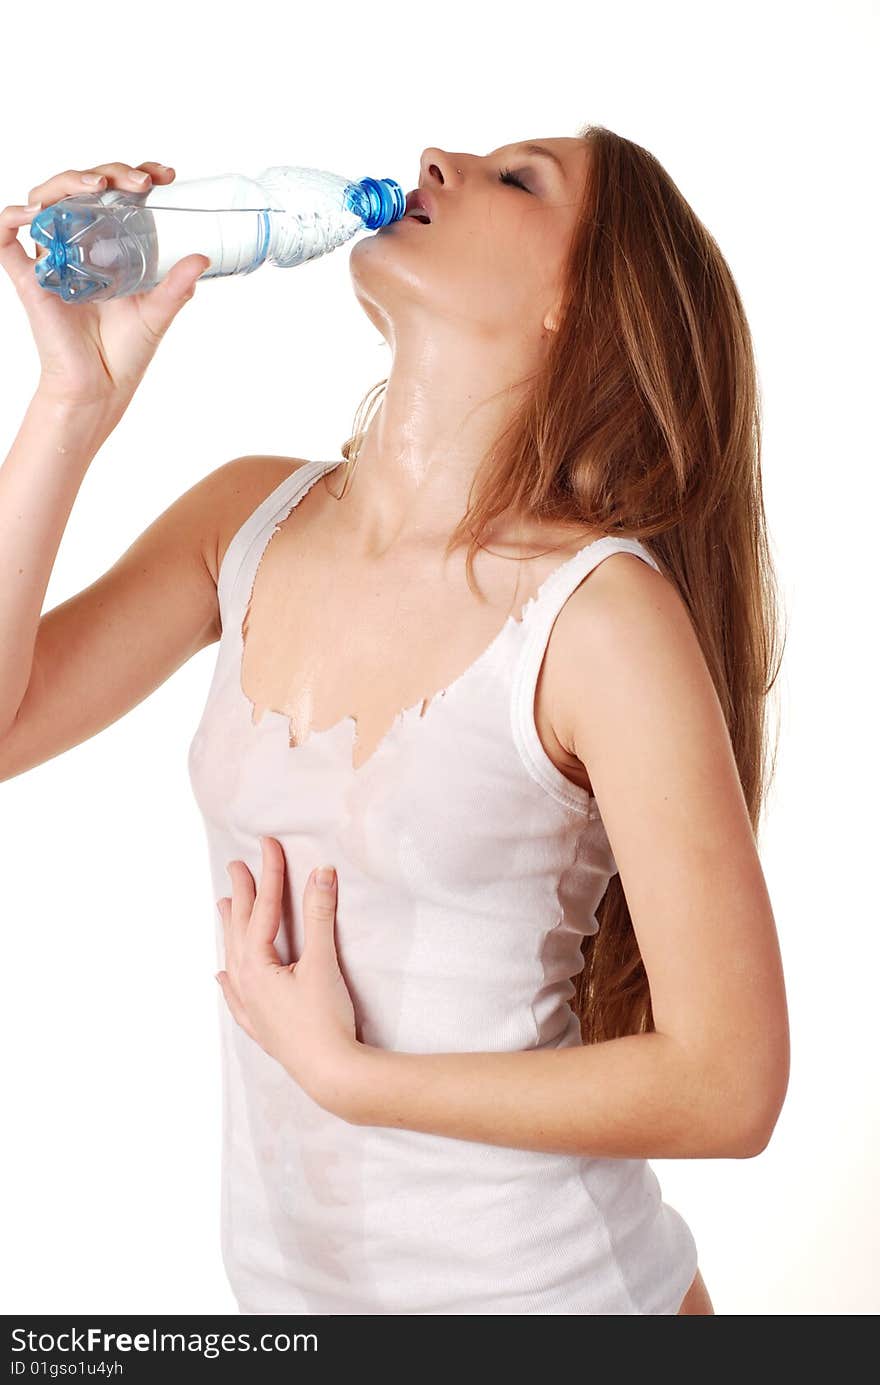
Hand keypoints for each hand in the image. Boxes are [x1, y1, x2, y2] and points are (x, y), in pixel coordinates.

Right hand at [0, 160, 209, 408]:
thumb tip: (203, 258)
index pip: (114, 195)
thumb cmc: (126, 352)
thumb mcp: (158, 313)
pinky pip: (6, 240)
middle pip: (80, 188)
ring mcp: (52, 258)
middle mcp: (77, 244)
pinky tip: (34, 212)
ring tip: (100, 186)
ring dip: (68, 181)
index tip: (164, 175)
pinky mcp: (30, 279)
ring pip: (45, 199)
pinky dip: (11, 218)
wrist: (100, 388)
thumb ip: (176, 286)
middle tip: (140, 182)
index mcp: (107, 245)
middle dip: (110, 172)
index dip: (134, 175)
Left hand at [215, 837, 359, 1112]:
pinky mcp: (261, 1026)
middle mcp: (245, 983)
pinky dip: (229, 981)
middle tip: (237, 866)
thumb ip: (320, 915)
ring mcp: (250, 1007)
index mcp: (256, 964)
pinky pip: (235, 996)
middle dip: (241, 895)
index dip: (268, 873)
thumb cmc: (325, 1019)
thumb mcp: (324, 962)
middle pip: (240, 929)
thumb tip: (322, 872)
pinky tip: (222, 977)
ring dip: (230, 929)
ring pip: (233, 957)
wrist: (330, 1074)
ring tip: (222, 906)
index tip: (268, 844)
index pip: (262, 908)